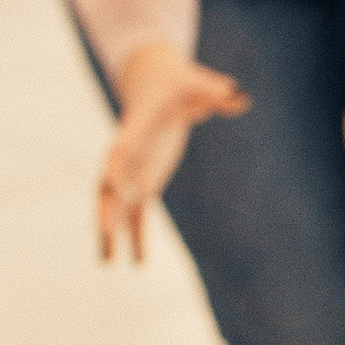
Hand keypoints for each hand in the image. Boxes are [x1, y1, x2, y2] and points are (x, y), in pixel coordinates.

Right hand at [98, 41, 249, 263]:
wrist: (156, 81)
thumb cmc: (178, 81)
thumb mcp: (197, 84)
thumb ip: (215, 92)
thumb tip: (240, 97)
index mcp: (138, 128)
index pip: (123, 148)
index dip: (115, 166)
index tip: (109, 185)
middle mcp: (130, 153)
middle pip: (111, 184)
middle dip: (107, 209)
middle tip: (104, 234)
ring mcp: (134, 169)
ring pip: (118, 205)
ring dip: (113, 233)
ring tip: (108, 264)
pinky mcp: (144, 179)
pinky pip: (138, 211)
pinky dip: (138, 236)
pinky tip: (139, 264)